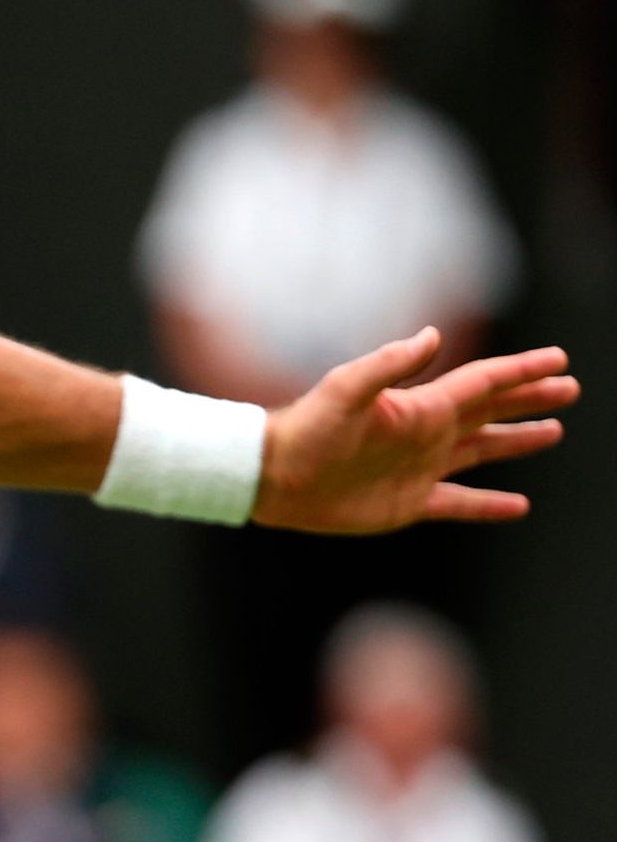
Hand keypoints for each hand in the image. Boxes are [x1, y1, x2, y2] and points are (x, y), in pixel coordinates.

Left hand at [256, 328, 578, 534]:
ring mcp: (420, 469)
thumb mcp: (345, 389)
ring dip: (518, 441)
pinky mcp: (408, 503)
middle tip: (570, 388)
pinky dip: (488, 505)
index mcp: (421, 406)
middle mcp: (427, 434)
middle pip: (492, 411)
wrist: (271, 477)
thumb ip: (389, 364)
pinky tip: (518, 505)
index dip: (522, 372)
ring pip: (483, 452)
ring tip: (554, 431)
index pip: (484, 383)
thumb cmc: (304, 429)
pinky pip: (459, 502)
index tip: (558, 360)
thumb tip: (433, 335)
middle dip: (531, 400)